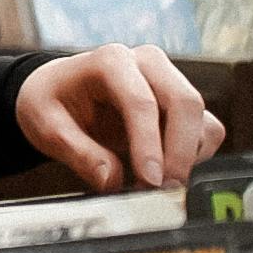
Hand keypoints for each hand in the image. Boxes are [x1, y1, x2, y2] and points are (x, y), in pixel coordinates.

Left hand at [14, 42, 224, 191]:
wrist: (57, 91)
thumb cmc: (51, 102)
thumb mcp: (46, 126)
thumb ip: (78, 153)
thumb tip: (112, 181)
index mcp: (110, 60)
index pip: (141, 102)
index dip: (149, 145)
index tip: (149, 181)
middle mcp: (147, 63)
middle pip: (184, 102)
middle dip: (179, 152)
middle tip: (163, 191)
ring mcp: (168, 80)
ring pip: (200, 118)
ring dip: (188, 157)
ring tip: (159, 188)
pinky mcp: (180, 103)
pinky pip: (206, 129)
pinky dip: (195, 155)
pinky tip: (166, 172)